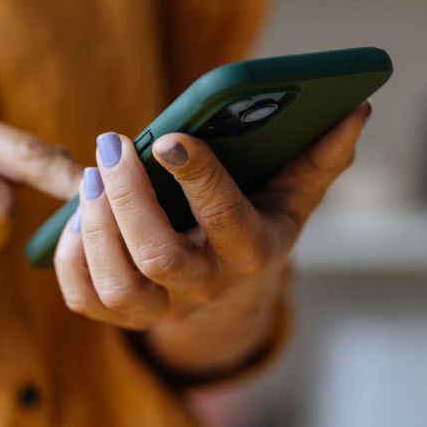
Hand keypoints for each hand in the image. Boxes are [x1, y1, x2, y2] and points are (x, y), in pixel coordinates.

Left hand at [54, 102, 371, 332]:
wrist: (228, 283)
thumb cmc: (256, 219)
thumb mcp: (292, 192)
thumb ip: (320, 156)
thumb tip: (355, 110)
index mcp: (252, 253)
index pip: (226, 221)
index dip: (198, 180)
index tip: (169, 137)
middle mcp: (206, 290)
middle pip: (159, 258)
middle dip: (130, 199)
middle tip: (112, 144)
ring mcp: (161, 309)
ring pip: (118, 284)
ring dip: (96, 225)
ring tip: (92, 173)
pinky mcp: (121, 316)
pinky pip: (84, 297)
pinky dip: (72, 255)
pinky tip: (76, 212)